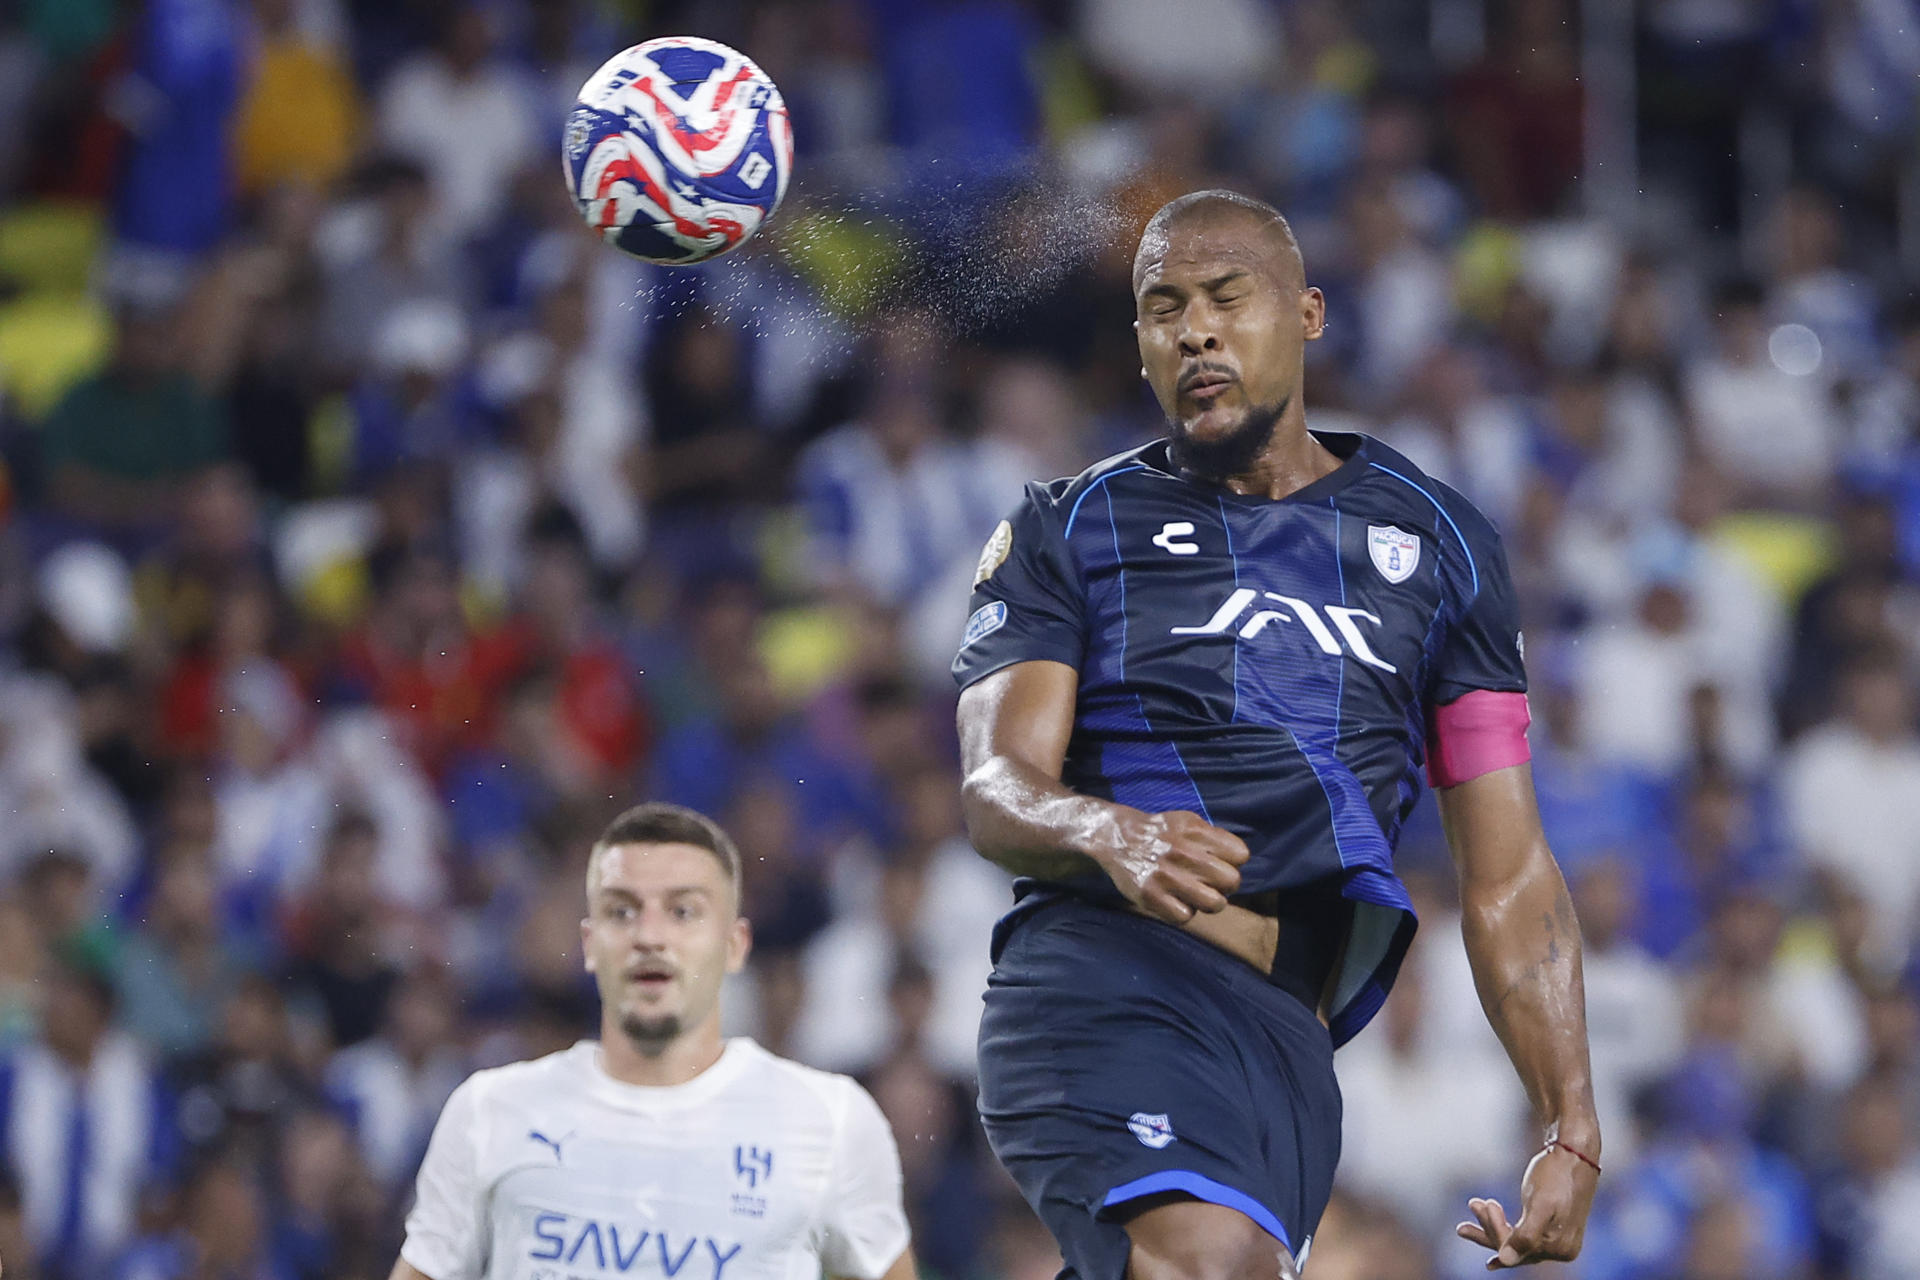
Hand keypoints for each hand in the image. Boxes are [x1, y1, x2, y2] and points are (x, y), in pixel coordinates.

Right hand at [1095, 809, 1248, 924]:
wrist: (1116, 837)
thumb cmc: (1159, 832)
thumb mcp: (1187, 821)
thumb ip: (1214, 837)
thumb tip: (1239, 858)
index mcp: (1195, 832)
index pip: (1240, 855)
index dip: (1233, 862)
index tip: (1219, 864)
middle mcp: (1183, 852)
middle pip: (1232, 881)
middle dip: (1224, 885)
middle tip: (1209, 883)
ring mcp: (1166, 876)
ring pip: (1214, 903)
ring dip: (1209, 903)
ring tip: (1197, 896)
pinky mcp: (1150, 896)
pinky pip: (1186, 917)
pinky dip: (1183, 912)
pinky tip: (1175, 901)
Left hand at [1456, 1142, 1597, 1268]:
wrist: (1573, 1153)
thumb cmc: (1556, 1175)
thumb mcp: (1540, 1204)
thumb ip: (1526, 1236)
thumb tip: (1506, 1260)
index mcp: (1560, 1248)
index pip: (1517, 1250)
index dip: (1496, 1230)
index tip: (1484, 1203)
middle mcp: (1560, 1250)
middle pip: (1515, 1247)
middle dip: (1490, 1226)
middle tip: (1473, 1203)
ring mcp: (1555, 1239)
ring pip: (1515, 1240)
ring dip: (1492, 1224)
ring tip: (1474, 1205)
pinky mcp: (1550, 1227)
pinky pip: (1522, 1235)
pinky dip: (1503, 1227)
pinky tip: (1485, 1231)